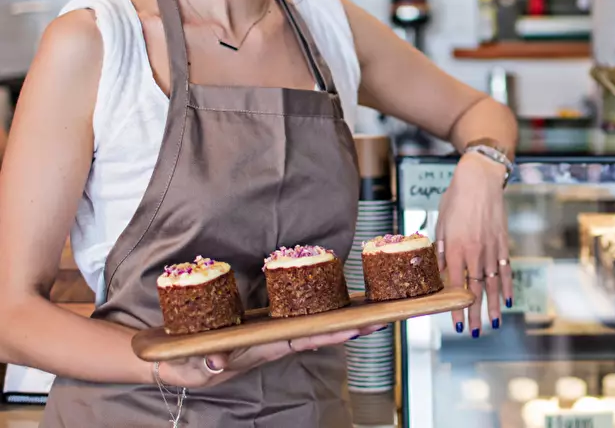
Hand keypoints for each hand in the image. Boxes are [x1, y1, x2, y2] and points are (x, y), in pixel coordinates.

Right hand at [155, 324, 383, 387]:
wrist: (175, 360)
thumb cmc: (184, 363)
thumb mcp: (190, 367)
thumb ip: (202, 364)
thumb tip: (216, 363)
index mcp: (262, 349)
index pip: (303, 340)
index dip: (330, 334)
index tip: (356, 329)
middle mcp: (273, 342)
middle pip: (319, 332)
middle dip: (352, 326)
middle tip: (384, 317)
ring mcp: (271, 334)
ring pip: (314, 324)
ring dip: (343, 318)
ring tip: (373, 308)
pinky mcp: (265, 326)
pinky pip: (299, 316)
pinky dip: (320, 309)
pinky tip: (337, 302)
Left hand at [435, 152, 511, 337]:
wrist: (480, 179)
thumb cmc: (456, 199)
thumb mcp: (441, 223)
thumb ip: (439, 251)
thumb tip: (435, 274)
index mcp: (456, 247)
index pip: (455, 284)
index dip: (456, 306)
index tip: (456, 324)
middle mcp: (475, 251)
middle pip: (476, 289)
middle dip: (475, 313)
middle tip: (475, 332)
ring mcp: (492, 248)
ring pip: (493, 283)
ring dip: (494, 305)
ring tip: (493, 324)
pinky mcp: (503, 243)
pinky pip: (506, 269)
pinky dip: (508, 286)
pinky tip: (508, 300)